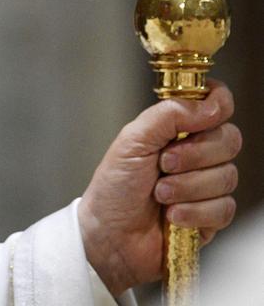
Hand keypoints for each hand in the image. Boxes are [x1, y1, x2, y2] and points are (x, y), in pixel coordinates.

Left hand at [78, 80, 240, 295]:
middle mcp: (197, 153)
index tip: (205, 115)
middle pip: (229, 139)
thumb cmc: (115, 186)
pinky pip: (224, 208)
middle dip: (195, 154)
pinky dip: (193, 212)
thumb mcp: (133, 139)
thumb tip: (209, 104)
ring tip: (160, 194)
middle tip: (164, 163)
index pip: (217, 103)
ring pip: (227, 176)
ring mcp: (206, 185)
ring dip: (187, 186)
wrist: (110, 235)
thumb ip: (169, 114)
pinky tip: (172, 216)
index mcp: (179, 128)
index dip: (217, 104)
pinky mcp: (212, 217)